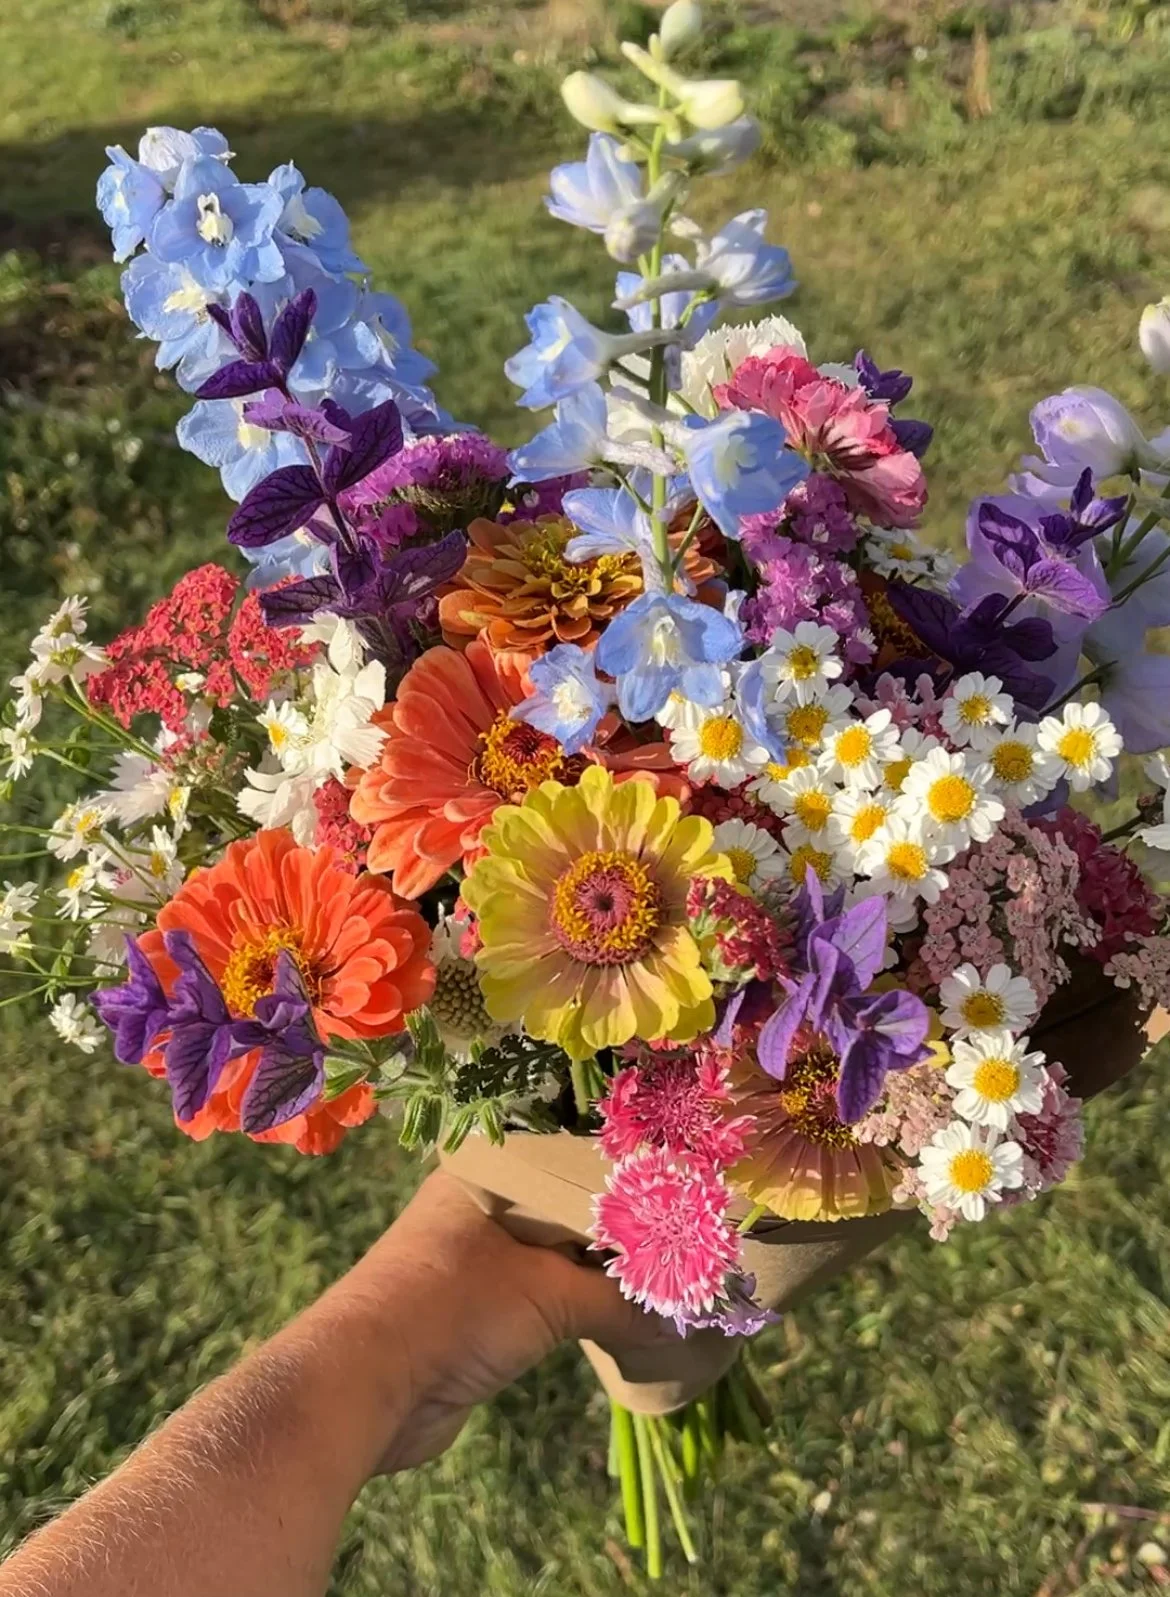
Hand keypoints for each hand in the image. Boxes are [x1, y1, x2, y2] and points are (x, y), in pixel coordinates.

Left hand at [325, 1168, 669, 1472]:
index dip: (631, 1180)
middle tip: (694, 1242)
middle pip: (570, 1211)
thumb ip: (620, 1299)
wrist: (368, 1388)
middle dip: (625, 1234)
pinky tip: (629, 1318)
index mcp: (491, 1174)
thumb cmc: (454, 1309)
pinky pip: (546, 1299)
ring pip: (559, 1257)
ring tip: (673, 1281)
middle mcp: (483, 1207)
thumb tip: (681, 1314)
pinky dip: (584, 1307)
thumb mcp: (551, 1296)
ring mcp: (478, 1261)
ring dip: (606, 1276)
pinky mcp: (479, 1313)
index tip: (689, 1194)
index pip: (575, 1160)